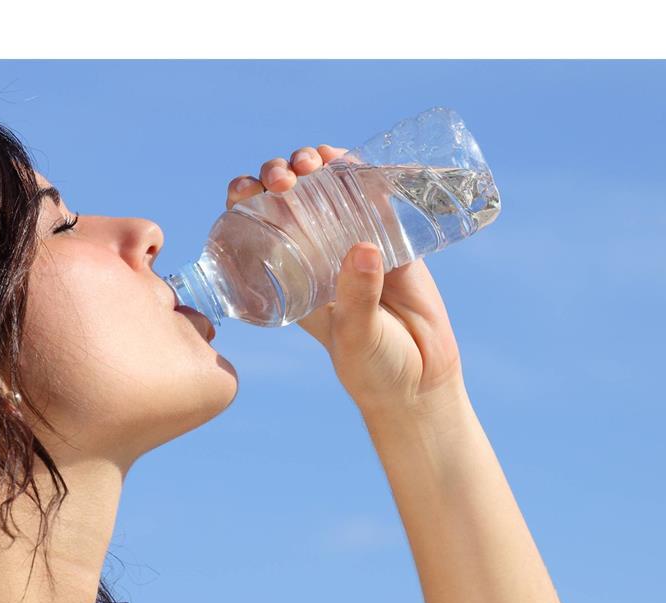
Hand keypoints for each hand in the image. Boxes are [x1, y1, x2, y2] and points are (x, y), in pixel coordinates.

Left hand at [226, 144, 466, 419]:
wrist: (420, 381)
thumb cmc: (374, 368)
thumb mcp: (355, 336)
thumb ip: (357, 296)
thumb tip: (364, 248)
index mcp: (290, 276)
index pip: (255, 227)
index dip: (244, 200)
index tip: (246, 189)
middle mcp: (316, 253)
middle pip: (287, 198)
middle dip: (277, 175)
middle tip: (284, 179)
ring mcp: (353, 241)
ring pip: (326, 188)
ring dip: (314, 163)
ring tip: (313, 162)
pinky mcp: (391, 237)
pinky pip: (371, 194)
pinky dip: (358, 169)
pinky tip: (348, 157)